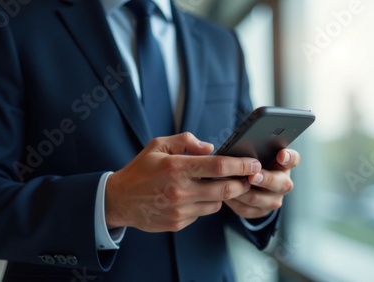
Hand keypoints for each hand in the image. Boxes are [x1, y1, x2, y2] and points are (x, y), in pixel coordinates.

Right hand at [105, 132, 261, 231]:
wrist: (119, 200)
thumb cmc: (141, 170)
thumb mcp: (158, 145)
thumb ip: (186, 141)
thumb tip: (211, 147)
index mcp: (177, 167)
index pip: (218, 166)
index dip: (241, 164)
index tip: (254, 163)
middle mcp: (180, 190)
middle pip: (226, 189)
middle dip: (242, 183)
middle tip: (249, 177)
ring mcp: (180, 209)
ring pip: (217, 203)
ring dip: (222, 194)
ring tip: (217, 184)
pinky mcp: (178, 223)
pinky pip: (203, 214)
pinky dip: (205, 204)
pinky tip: (196, 196)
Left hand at [225, 149, 299, 218]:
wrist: (251, 182)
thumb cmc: (253, 162)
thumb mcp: (258, 152)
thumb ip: (258, 147)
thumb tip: (246, 144)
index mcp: (285, 165)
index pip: (292, 159)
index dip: (287, 157)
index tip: (281, 155)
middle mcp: (284, 184)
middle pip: (279, 184)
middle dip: (264, 179)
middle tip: (252, 176)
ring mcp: (273, 200)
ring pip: (258, 198)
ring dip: (243, 191)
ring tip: (230, 183)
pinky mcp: (260, 211)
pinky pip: (246, 209)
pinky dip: (234, 201)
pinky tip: (225, 194)